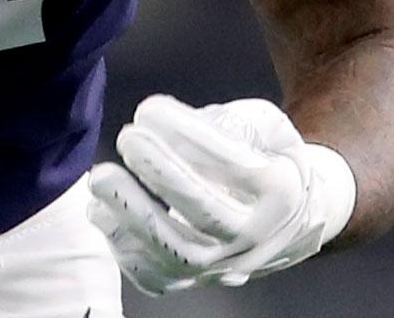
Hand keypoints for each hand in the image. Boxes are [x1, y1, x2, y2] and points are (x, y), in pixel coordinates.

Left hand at [85, 95, 355, 294]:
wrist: (293, 219)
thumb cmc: (269, 160)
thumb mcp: (267, 126)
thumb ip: (227, 122)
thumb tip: (166, 124)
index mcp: (280, 192)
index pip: (235, 166)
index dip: (190, 136)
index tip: (149, 110)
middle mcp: (256, 237)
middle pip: (207, 214)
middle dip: (162, 174)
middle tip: (127, 137)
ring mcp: (226, 267)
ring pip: (179, 255)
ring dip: (133, 216)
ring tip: (100, 177)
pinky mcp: (197, 283)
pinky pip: (157, 279)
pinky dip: (124, 249)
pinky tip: (101, 211)